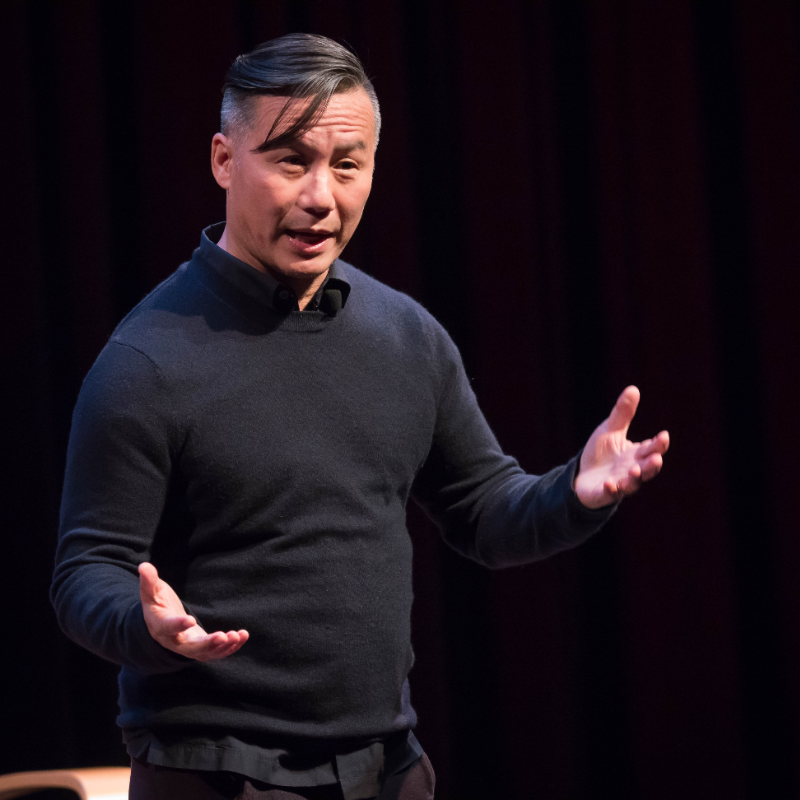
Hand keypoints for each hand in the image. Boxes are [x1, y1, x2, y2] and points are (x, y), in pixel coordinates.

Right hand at [138, 562, 248, 660]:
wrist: (159, 624)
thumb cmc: (156, 605)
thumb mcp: (151, 593)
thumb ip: (149, 581)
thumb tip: (144, 565)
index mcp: (161, 626)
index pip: (169, 627)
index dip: (179, 625)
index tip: (190, 620)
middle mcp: (175, 641)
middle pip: (191, 648)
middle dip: (208, 644)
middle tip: (223, 636)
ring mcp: (189, 647)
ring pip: (206, 654)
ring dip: (223, 647)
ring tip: (237, 636)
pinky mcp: (202, 648)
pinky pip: (216, 652)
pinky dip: (230, 647)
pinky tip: (243, 636)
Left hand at [574, 386, 668, 508]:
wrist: (581, 475)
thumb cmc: (600, 453)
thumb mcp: (610, 430)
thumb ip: (622, 414)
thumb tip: (633, 388)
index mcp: (635, 454)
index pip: (651, 449)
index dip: (658, 444)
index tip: (663, 436)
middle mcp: (631, 470)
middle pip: (647, 469)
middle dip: (652, 465)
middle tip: (656, 459)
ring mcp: (619, 483)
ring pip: (632, 484)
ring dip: (634, 479)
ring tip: (634, 471)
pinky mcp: (604, 494)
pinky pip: (610, 494)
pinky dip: (611, 490)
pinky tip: (609, 484)